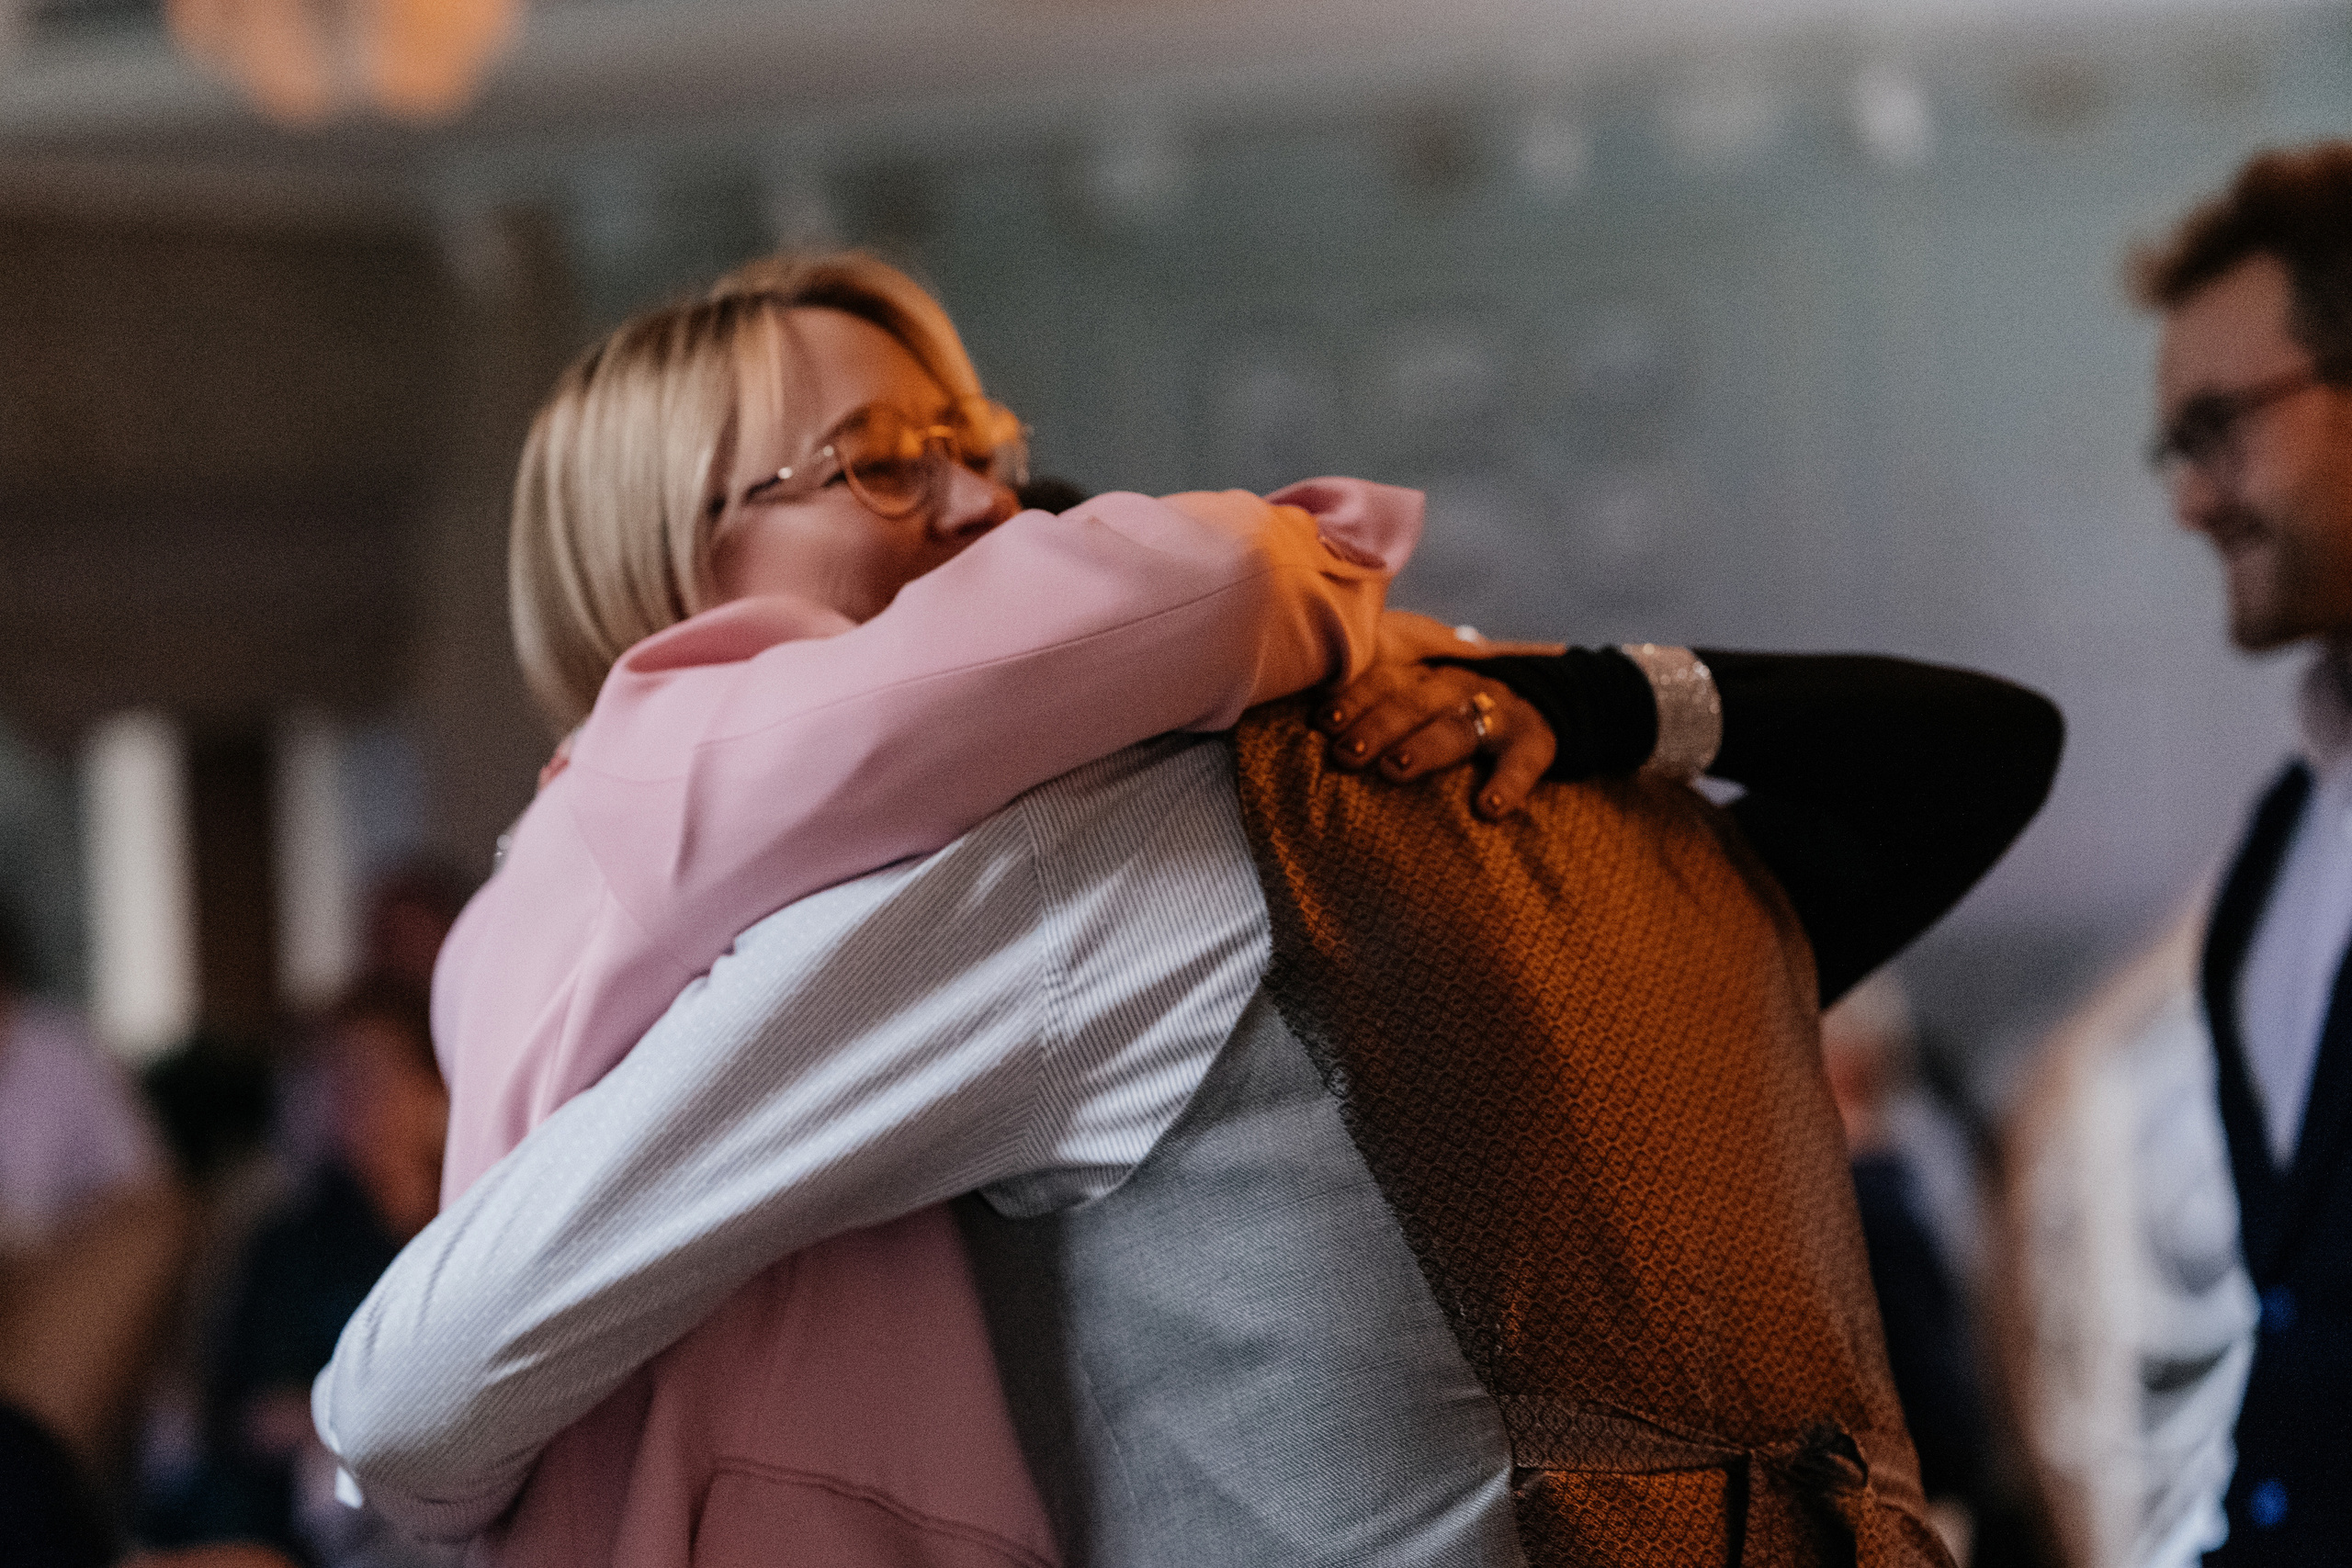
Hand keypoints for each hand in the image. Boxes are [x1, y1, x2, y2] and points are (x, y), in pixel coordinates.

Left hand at [1317, 660, 1555, 818]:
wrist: (1545, 699)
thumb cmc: (1456, 710)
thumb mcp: (1421, 695)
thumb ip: (1377, 706)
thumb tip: (1311, 732)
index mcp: (1422, 675)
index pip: (1384, 678)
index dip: (1352, 698)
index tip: (1321, 723)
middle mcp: (1455, 685)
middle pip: (1411, 701)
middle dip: (1376, 726)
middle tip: (1344, 755)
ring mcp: (1497, 709)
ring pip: (1456, 727)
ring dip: (1424, 748)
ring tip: (1395, 770)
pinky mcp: (1534, 739)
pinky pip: (1521, 762)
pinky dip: (1507, 785)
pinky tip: (1488, 809)